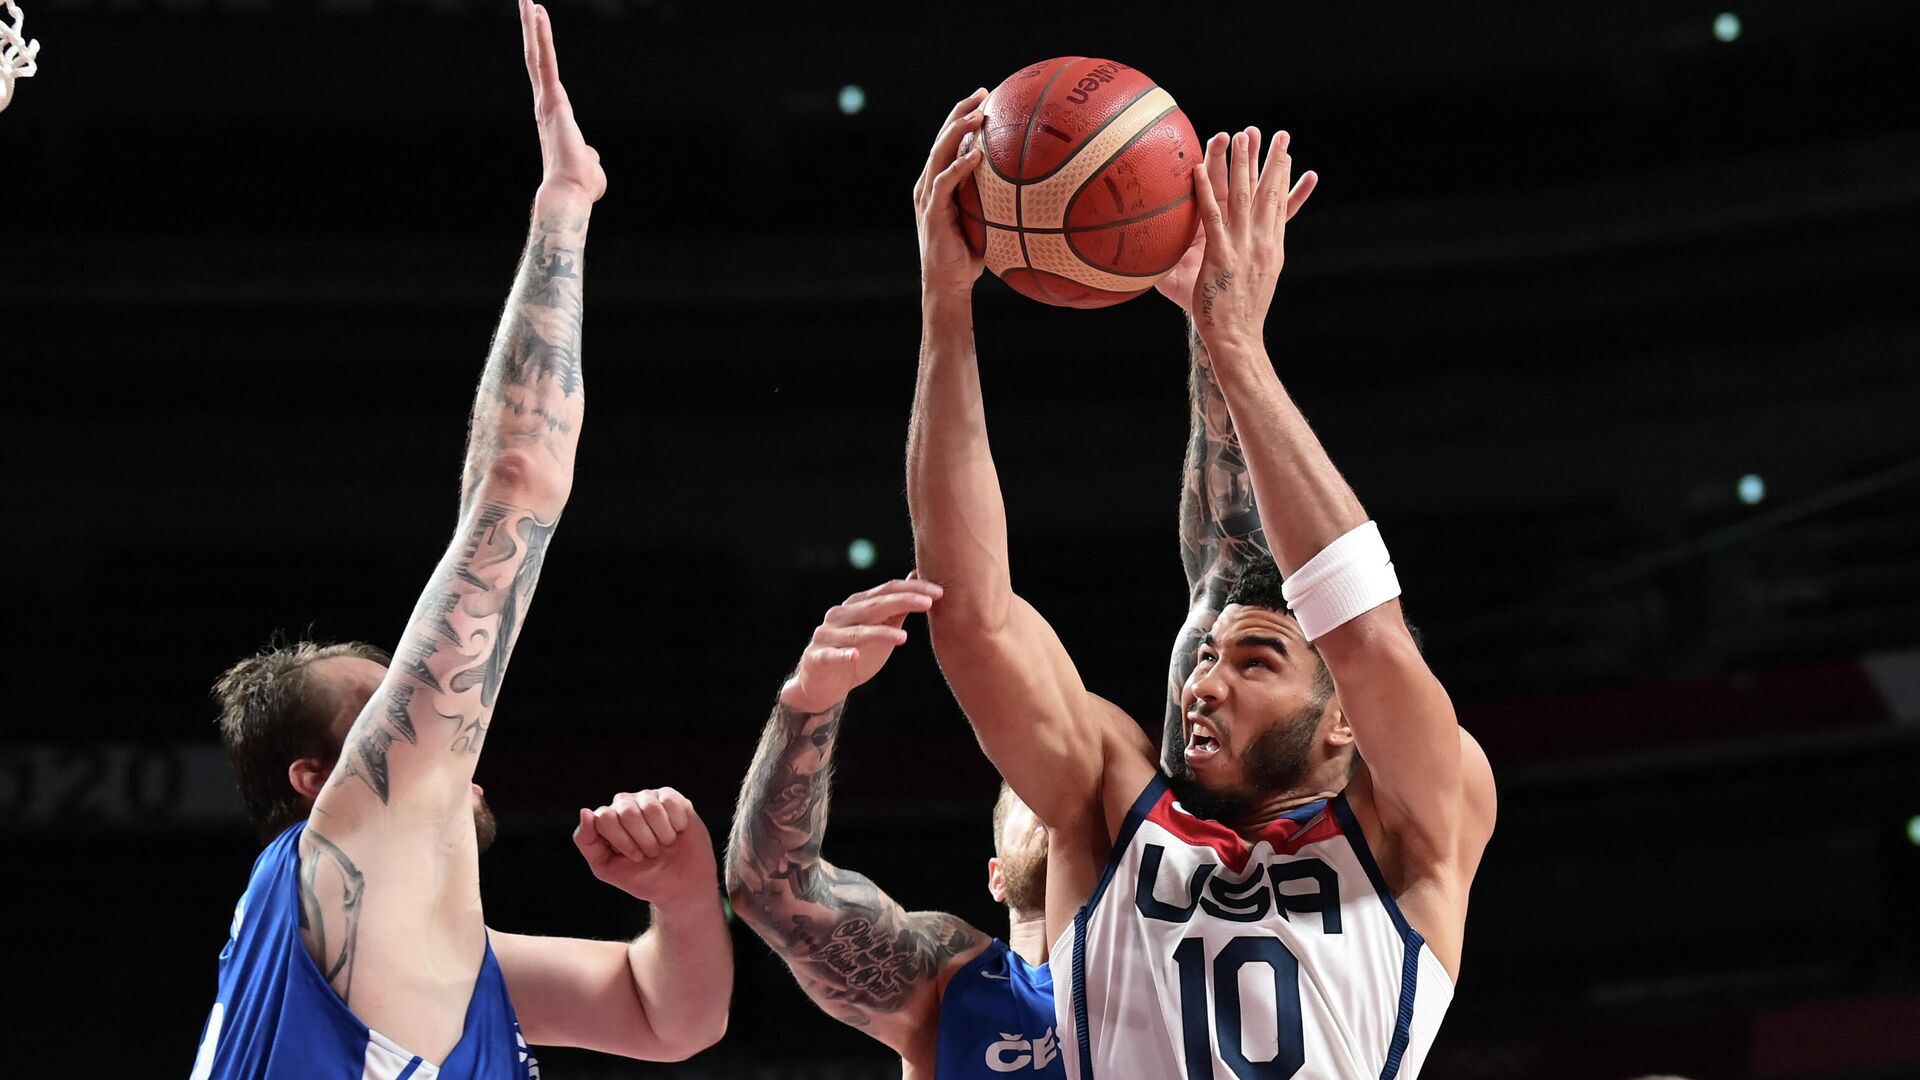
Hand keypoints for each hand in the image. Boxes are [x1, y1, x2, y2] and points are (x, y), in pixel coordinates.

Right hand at [520, 0, 605, 205]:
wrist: (570, 194)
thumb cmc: (581, 185)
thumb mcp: (589, 166)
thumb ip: (588, 156)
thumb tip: (591, 155)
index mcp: (554, 119)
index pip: (547, 79)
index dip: (543, 56)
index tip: (539, 36)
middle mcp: (545, 106)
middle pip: (537, 62)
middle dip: (532, 33)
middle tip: (526, 4)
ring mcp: (546, 101)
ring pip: (537, 56)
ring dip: (532, 27)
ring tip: (527, 0)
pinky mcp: (552, 98)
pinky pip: (544, 61)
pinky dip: (541, 37)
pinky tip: (537, 12)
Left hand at [574, 788, 716, 906]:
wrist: (681, 884)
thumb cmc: (642, 876)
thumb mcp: (606, 867)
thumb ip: (587, 841)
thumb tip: (585, 811)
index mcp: (605, 821)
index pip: (605, 818)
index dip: (623, 842)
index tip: (635, 858)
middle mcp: (623, 805)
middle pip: (627, 812)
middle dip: (643, 840)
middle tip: (652, 853)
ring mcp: (646, 799)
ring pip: (651, 808)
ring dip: (662, 835)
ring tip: (665, 844)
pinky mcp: (669, 797)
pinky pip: (670, 803)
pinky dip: (677, 824)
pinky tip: (677, 831)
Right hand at [779, 578, 943, 714]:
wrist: (820, 685)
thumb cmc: (855, 653)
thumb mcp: (880, 629)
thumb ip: (896, 608)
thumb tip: (916, 577)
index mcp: (856, 605)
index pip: (886, 591)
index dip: (912, 589)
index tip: (938, 592)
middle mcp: (840, 616)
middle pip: (874, 606)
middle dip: (903, 602)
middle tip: (929, 602)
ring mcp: (827, 636)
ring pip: (857, 632)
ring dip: (881, 633)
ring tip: (902, 637)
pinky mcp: (818, 658)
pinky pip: (831, 656)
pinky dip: (843, 655)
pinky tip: (856, 656)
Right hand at [914, 89, 989, 297]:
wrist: (948, 286)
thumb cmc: (970, 258)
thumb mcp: (987, 223)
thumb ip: (1000, 202)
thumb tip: (1039, 191)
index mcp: (939, 182)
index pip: (949, 142)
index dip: (964, 117)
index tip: (986, 98)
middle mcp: (929, 184)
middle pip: (942, 138)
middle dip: (961, 112)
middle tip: (982, 93)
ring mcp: (928, 197)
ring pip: (939, 153)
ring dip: (957, 131)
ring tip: (977, 114)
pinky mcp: (932, 212)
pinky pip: (944, 183)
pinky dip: (959, 166)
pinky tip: (976, 155)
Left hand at [1189, 128, 1315, 352]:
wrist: (1237, 339)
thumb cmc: (1240, 316)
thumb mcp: (1254, 282)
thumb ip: (1251, 260)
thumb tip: (1246, 249)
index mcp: (1272, 247)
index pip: (1281, 205)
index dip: (1284, 178)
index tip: (1287, 154)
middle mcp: (1262, 242)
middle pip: (1267, 192)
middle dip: (1271, 160)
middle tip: (1276, 133)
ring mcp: (1242, 246)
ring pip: (1241, 196)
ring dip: (1241, 163)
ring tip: (1242, 135)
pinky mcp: (1221, 255)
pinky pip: (1210, 216)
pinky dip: (1203, 191)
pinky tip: (1198, 169)